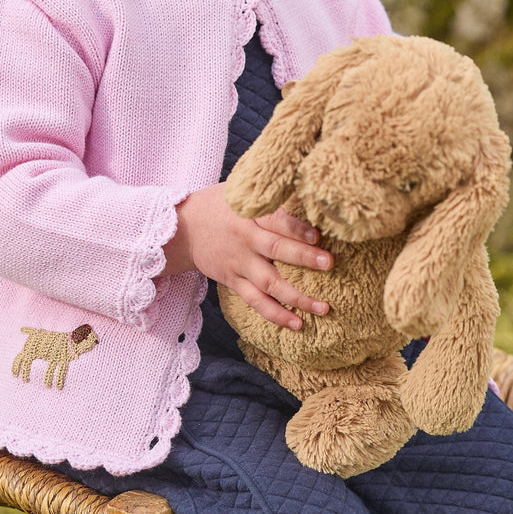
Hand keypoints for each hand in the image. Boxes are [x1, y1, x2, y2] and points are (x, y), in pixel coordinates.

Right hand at [161, 184, 331, 329]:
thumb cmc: (220, 205)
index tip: (318, 235)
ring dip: (297, 297)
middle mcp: (245, 240)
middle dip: (304, 257)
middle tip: (330, 263)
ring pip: (269, 283)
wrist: (183, 229)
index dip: (296, 228)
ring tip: (323, 308)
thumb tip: (306, 190)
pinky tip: (297, 323)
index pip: (275, 220)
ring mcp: (239, 264)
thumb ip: (269, 196)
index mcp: (248, 214)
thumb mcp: (240, 192)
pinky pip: (255, 301)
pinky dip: (275, 314)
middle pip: (276, 249)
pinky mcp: (233, 282)